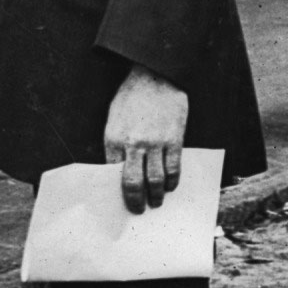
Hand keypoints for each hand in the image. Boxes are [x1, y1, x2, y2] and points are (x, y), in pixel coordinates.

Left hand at [102, 65, 189, 213]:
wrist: (155, 77)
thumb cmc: (131, 97)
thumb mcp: (114, 120)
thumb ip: (116, 145)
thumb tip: (121, 170)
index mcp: (113, 140)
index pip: (113, 175)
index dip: (118, 192)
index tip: (121, 202)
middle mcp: (133, 144)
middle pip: (133, 183)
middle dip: (136, 201)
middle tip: (139, 211)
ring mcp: (155, 143)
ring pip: (155, 179)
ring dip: (156, 195)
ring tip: (157, 202)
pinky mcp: (174, 139)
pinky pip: (173, 167)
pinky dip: (173, 181)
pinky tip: (171, 186)